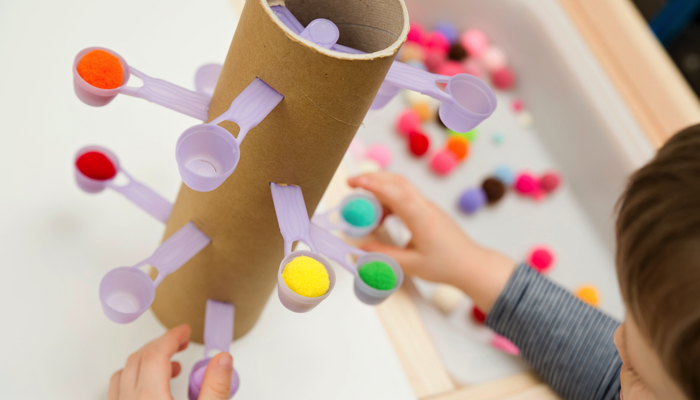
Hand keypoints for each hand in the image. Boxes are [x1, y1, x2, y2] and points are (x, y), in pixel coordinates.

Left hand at [108, 324, 233, 399]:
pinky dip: (133, 379)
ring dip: (144, 362)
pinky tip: (151, 388)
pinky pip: (118, 392)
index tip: (184, 331)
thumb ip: (215, 387)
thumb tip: (222, 359)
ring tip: (170, 367)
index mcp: (150, 399)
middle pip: (137, 360)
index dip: (171, 337)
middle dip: (160, 345)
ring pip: (123, 375)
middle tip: (181, 343)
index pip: (156, 354)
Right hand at [349, 173, 515, 311]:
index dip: (373, 185)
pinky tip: (381, 217)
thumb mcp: (411, 265)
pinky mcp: (428, 211)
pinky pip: (406, 197)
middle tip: (351, 184)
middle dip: (373, 178)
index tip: (354, 183)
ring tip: (364, 208)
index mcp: (421, 219)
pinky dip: (389, 199)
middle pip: (398, 181)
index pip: (395, 193)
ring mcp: (427, 207)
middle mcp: (424, 207)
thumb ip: (384, 255)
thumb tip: (361, 247)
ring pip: (401, 187)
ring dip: (380, 189)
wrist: (471, 265)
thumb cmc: (445, 266)